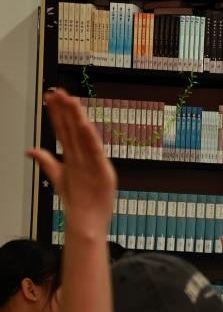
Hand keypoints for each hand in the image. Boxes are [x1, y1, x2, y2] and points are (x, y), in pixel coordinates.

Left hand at [27, 89, 116, 235]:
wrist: (86, 220)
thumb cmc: (78, 200)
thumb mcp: (58, 177)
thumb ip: (47, 161)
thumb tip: (31, 150)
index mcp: (73, 156)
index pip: (63, 130)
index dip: (57, 114)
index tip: (51, 98)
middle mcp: (83, 156)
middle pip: (73, 129)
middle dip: (67, 110)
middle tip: (61, 92)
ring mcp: (93, 162)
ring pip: (83, 136)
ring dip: (78, 118)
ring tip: (72, 101)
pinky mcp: (102, 172)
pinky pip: (95, 153)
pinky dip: (91, 140)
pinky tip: (86, 126)